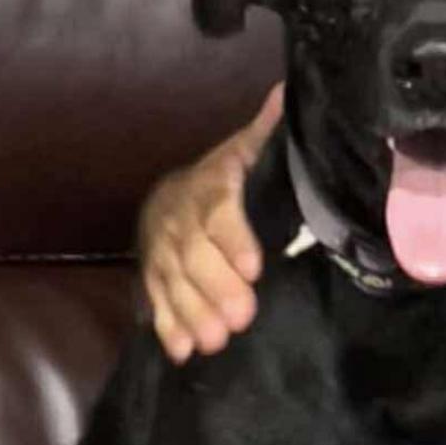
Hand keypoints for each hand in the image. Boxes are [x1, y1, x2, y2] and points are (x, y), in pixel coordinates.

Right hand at [139, 82, 283, 361]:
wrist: (172, 198)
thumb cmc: (224, 179)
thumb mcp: (245, 153)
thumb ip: (267, 133)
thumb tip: (291, 92)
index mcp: (209, 188)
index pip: (218, 211)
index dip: (233, 238)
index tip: (253, 266)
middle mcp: (178, 220)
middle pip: (192, 255)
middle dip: (215, 287)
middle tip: (241, 317)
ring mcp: (161, 253)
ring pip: (172, 283)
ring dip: (191, 312)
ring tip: (215, 342)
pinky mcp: (154, 279)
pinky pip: (155, 303)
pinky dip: (167, 329)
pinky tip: (181, 351)